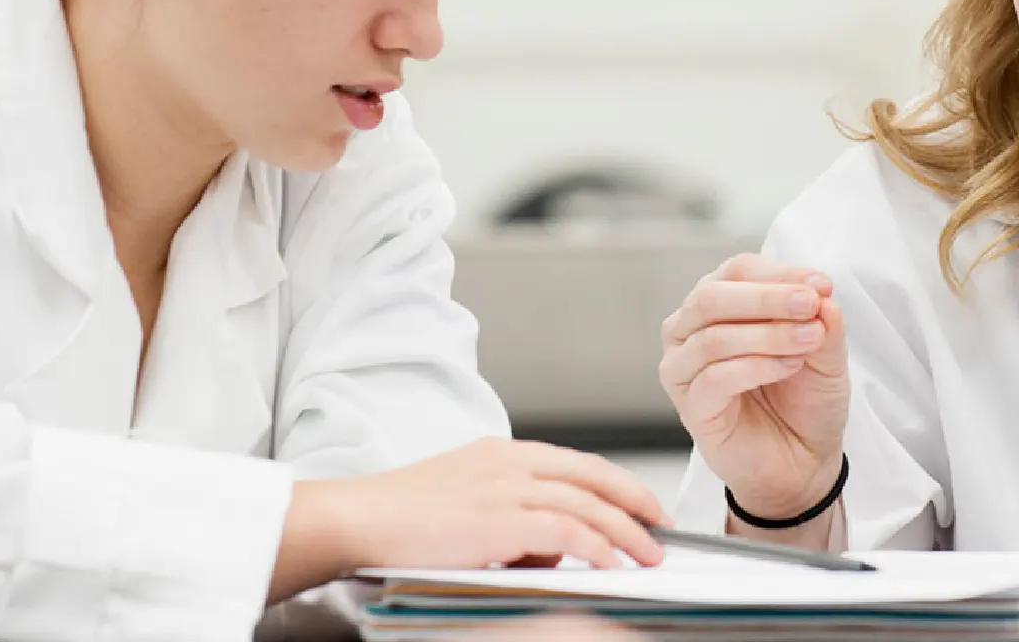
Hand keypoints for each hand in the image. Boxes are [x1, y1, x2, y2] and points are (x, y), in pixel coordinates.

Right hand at [272, 438, 669, 601]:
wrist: (356, 517)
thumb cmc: (400, 517)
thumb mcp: (466, 504)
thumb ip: (511, 517)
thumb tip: (552, 548)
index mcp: (503, 453)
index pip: (577, 463)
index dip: (617, 484)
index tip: (641, 504)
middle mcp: (511, 462)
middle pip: (593, 476)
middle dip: (636, 501)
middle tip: (662, 525)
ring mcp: (506, 486)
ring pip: (587, 503)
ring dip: (626, 531)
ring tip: (649, 554)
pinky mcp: (499, 517)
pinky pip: (566, 530)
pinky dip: (596, 546)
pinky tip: (613, 564)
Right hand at [660, 253, 849, 519]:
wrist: (803, 461)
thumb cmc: (805, 399)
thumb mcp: (827, 351)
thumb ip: (823, 320)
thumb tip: (820, 292)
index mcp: (721, 303)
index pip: (739, 270)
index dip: (780, 272)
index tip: (821, 284)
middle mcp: (692, 330)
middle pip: (712, 296)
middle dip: (767, 297)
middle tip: (809, 303)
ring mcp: (685, 369)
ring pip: (712, 335)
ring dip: (767, 333)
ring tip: (809, 339)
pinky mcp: (691, 407)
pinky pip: (714, 377)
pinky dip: (756, 366)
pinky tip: (789, 366)